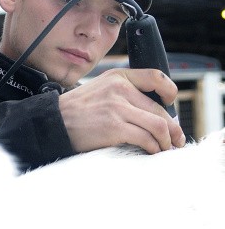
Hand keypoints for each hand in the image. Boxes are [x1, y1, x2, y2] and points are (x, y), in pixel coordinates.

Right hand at [58, 68, 185, 153]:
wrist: (53, 121)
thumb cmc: (77, 110)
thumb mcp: (100, 89)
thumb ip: (123, 93)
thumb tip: (154, 113)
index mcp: (117, 77)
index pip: (156, 77)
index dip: (169, 92)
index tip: (170, 105)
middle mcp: (119, 88)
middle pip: (160, 110)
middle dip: (172, 129)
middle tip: (174, 140)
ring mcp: (117, 107)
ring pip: (159, 125)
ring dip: (166, 141)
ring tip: (163, 148)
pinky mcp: (114, 126)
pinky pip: (146, 139)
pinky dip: (153, 148)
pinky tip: (150, 151)